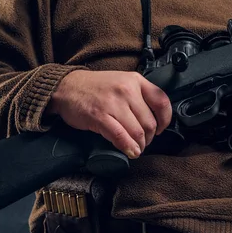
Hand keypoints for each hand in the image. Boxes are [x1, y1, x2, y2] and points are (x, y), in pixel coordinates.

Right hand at [46, 70, 171, 158]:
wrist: (67, 86)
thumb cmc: (96, 87)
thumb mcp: (122, 82)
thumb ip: (139, 96)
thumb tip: (154, 120)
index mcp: (136, 80)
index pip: (162, 102)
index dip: (165, 120)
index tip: (160, 129)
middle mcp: (127, 90)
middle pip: (149, 122)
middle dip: (148, 138)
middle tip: (143, 142)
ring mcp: (113, 103)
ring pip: (137, 131)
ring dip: (139, 145)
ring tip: (136, 149)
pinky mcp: (100, 116)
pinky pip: (120, 136)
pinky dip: (128, 147)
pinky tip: (130, 152)